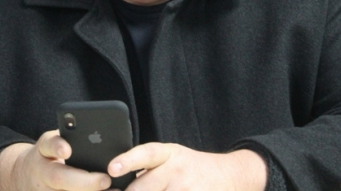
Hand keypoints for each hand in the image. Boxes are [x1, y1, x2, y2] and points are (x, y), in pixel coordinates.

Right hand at [0, 130, 112, 190]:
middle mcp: (41, 171)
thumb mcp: (54, 142)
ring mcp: (43, 190)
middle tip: (105, 180)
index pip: (48, 145)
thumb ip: (72, 138)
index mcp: (43, 150)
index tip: (68, 150)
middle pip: (59, 178)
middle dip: (83, 181)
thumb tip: (99, 136)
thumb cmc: (50, 155)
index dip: (57, 147)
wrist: (25, 175)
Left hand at [107, 143, 266, 190]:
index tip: (112, 168)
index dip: (128, 161)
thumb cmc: (193, 169)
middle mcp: (178, 170)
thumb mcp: (173, 158)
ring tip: (162, 190)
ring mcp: (188, 189)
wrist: (229, 176)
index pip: (146, 154)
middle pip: (141, 190)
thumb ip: (148, 169)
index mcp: (170, 154)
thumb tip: (119, 187)